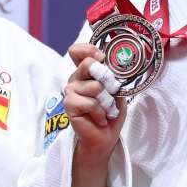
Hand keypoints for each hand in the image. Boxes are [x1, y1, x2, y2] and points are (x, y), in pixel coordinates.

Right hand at [65, 43, 125, 165]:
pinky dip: (101, 113)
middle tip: (112, 93)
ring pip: (95, 86)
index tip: (102, 58)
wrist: (105, 136)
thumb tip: (110, 63)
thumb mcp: (116, 90)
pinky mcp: (69, 104)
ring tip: (106, 110)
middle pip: (89, 64)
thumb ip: (112, 75)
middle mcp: (76, 78)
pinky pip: (90, 103)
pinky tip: (100, 119)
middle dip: (108, 79)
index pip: (77, 51)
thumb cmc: (110, 112)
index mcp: (86, 71)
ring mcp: (71, 91)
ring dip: (107, 102)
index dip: (89, 50)